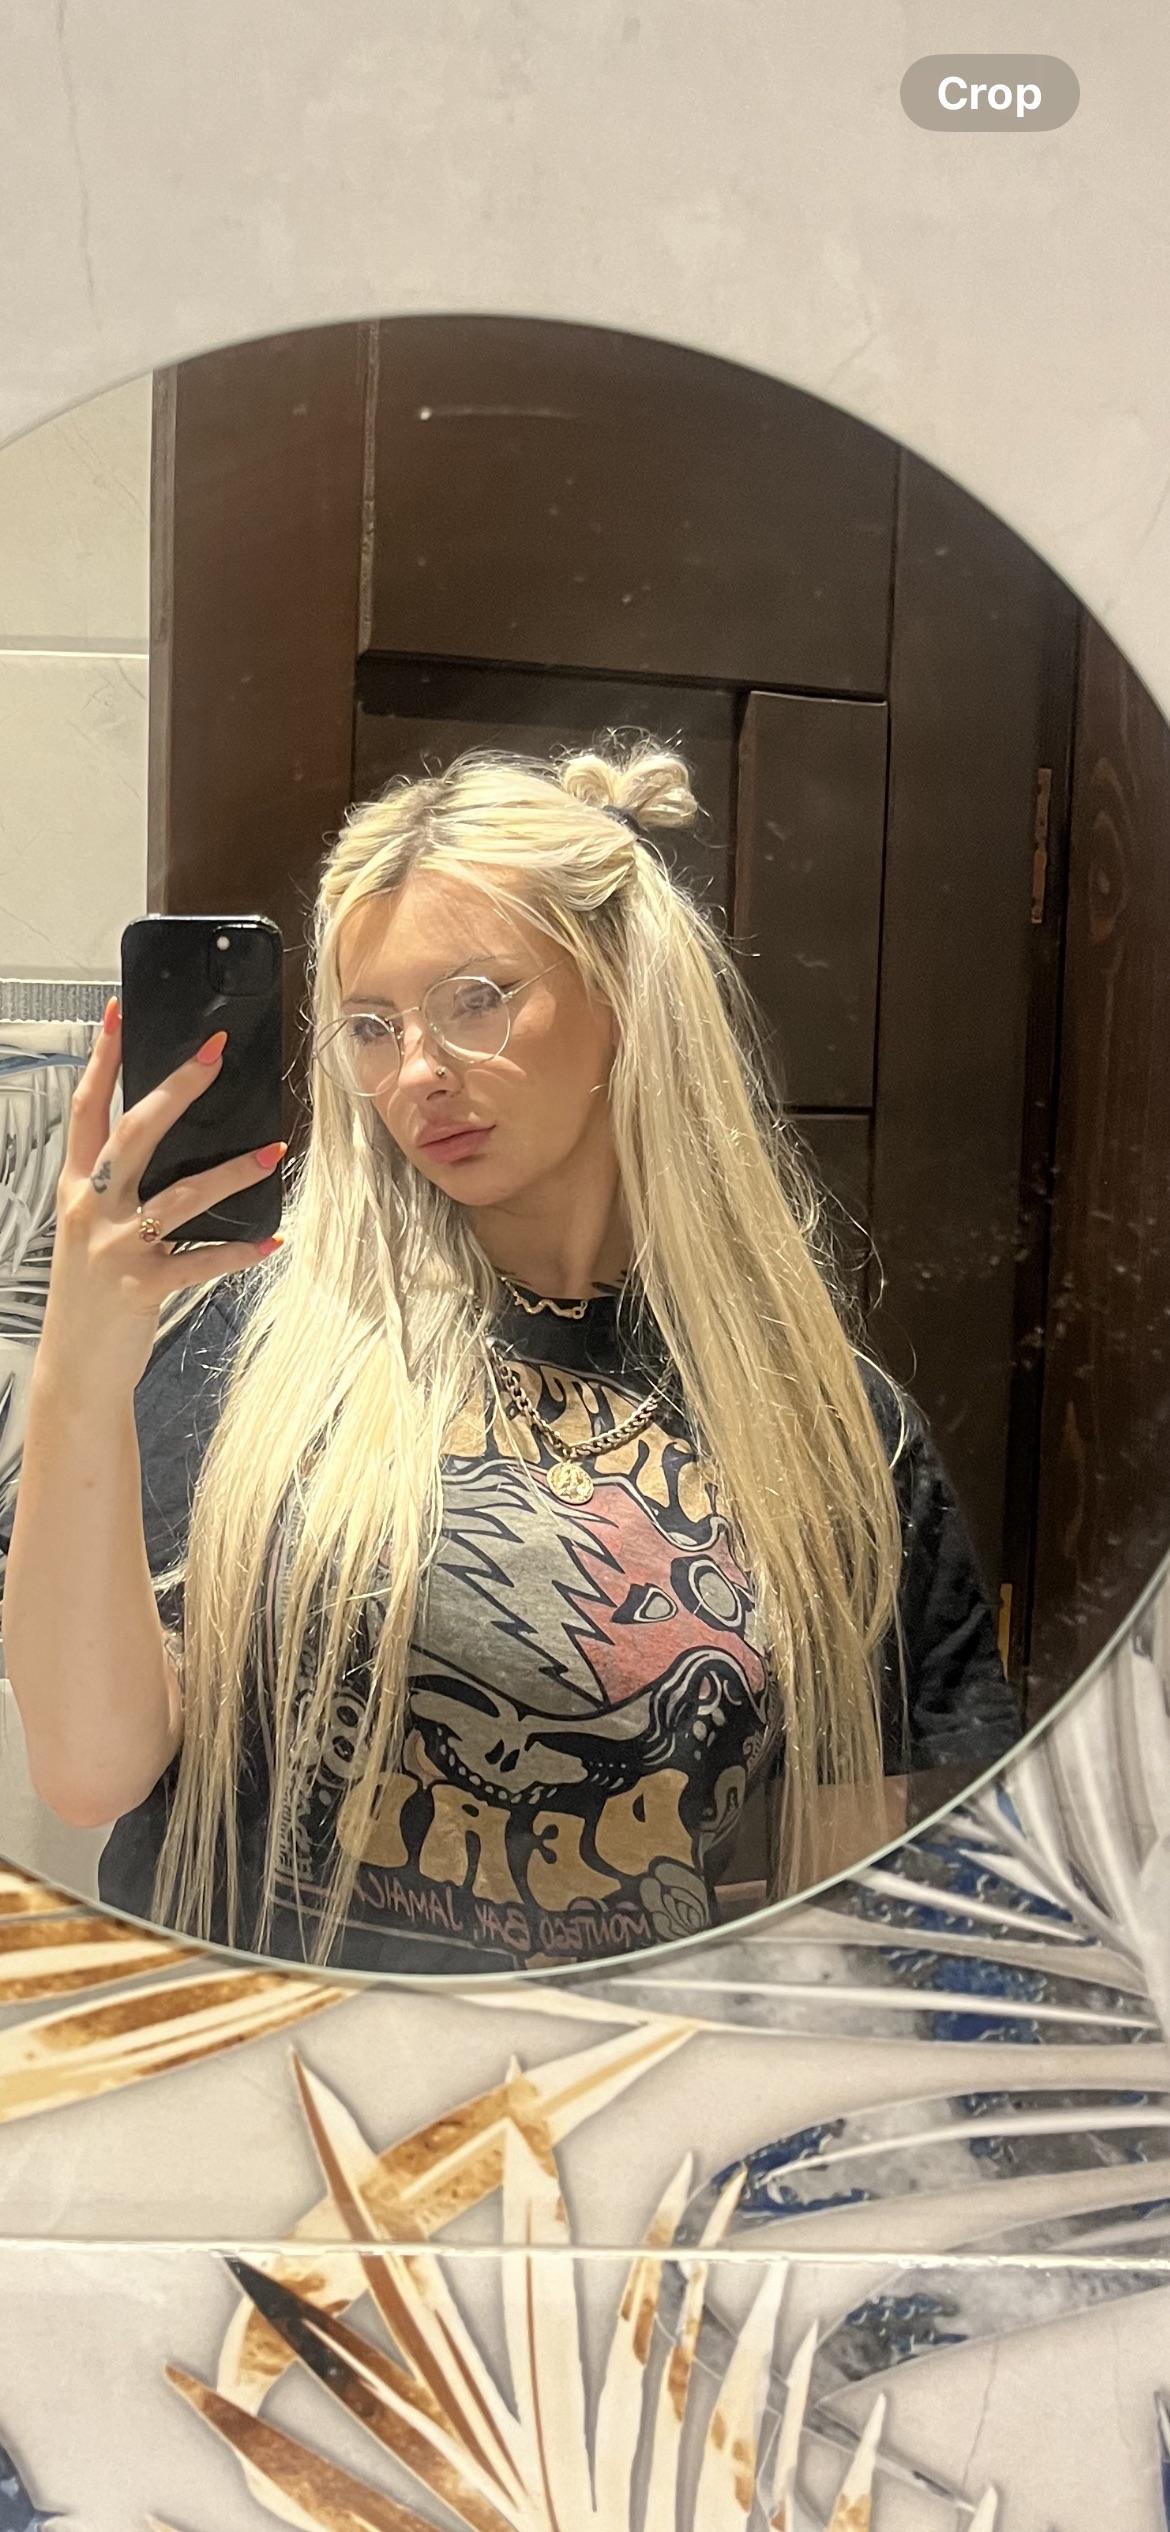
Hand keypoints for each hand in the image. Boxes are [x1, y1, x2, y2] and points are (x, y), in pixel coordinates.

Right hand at [40, 999, 285, 1392]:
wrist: (77, 1368)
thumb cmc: (92, 1294)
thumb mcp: (91, 1231)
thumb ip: (122, 1190)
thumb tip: (174, 1145)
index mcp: (77, 1187)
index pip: (86, 1110)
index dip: (102, 1060)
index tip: (117, 1013)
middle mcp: (92, 1208)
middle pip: (133, 1133)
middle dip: (175, 1089)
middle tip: (212, 1054)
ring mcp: (115, 1247)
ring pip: (179, 1195)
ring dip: (230, 1172)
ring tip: (272, 1151)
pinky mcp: (142, 1286)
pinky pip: (200, 1261)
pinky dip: (239, 1251)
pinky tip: (272, 1241)